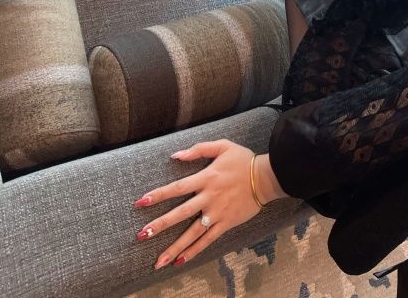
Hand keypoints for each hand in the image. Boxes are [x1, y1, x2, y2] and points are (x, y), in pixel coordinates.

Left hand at [133, 140, 276, 270]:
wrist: (266, 177)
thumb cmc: (243, 160)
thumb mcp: (222, 146)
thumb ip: (198, 149)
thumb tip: (175, 155)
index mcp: (206, 177)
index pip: (177, 188)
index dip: (158, 195)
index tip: (140, 202)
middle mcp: (209, 197)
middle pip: (180, 214)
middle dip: (159, 224)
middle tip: (141, 235)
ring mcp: (217, 213)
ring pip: (192, 233)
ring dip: (174, 247)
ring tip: (158, 261)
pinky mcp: (226, 224)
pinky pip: (208, 240)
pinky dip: (194, 251)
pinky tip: (181, 261)